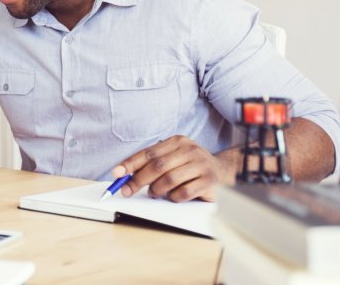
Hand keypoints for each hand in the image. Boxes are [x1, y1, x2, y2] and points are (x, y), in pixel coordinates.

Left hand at [111, 135, 235, 201]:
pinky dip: (173, 198)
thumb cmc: (190, 166)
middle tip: (127, 191)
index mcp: (177, 142)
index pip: (148, 153)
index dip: (130, 164)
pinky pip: (183, 193)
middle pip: (157, 166)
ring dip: (156, 190)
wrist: (223, 171)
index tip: (116, 173)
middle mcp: (190, 150)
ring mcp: (200, 165)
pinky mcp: (209, 181)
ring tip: (154, 193)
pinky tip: (173, 196)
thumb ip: (152, 164)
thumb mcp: (172, 158)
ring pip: (169, 180)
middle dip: (138, 180)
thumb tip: (124, 176)